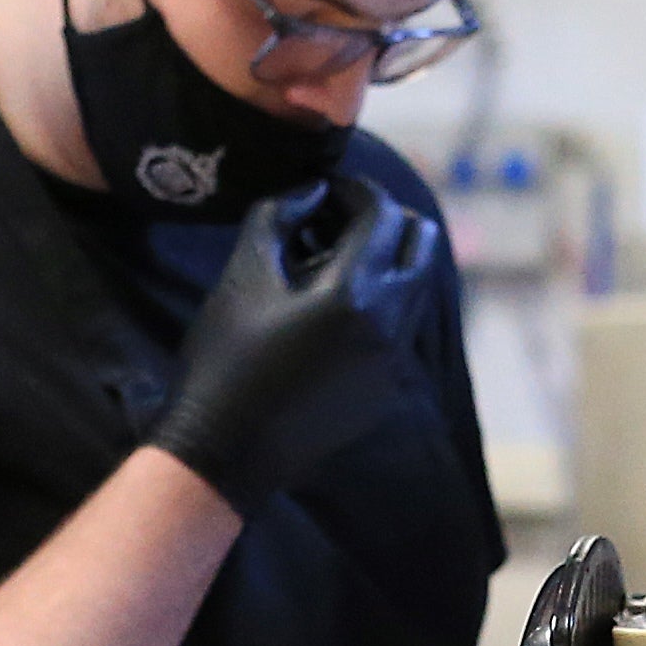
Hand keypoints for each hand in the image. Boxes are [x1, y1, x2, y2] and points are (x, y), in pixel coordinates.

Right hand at [144, 179, 432, 512]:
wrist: (226, 455)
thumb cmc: (224, 361)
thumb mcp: (241, 276)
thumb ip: (278, 216)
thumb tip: (312, 192)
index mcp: (356, 292)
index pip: (383, 212)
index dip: (354, 190)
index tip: (323, 191)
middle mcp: (390, 325)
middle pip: (421, 243)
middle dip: (384, 219)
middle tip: (335, 222)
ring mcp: (393, 363)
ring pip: (416, 286)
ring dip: (384, 261)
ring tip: (328, 266)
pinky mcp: (385, 391)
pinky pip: (399, 328)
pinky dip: (378, 304)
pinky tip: (329, 314)